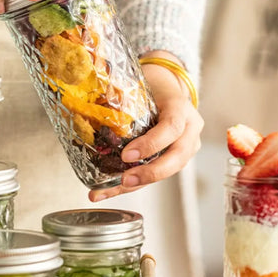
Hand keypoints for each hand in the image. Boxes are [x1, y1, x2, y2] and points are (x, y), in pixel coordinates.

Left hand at [89, 51, 203, 201]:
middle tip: (124, 180)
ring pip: (166, 172)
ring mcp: (185, 147)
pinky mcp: (174, 160)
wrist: (166, 88)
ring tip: (105, 192)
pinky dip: (129, 186)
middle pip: (177, 158)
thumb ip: (119, 93)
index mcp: (181, 108)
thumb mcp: (140, 84)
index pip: (172, 127)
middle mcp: (189, 130)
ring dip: (136, 184)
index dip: (151, 144)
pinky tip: (105, 192)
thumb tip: (88, 100)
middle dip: (150, 173)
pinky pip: (154, 175)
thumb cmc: (152, 86)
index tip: (127, 154)